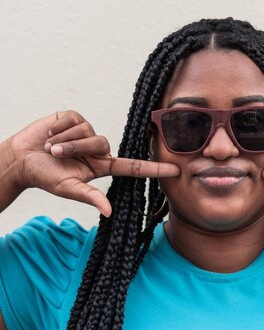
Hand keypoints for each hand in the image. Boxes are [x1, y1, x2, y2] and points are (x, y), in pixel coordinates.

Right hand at [9, 110, 179, 216]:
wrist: (21, 159)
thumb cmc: (45, 177)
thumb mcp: (68, 189)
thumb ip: (90, 197)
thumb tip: (109, 211)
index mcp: (101, 166)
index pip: (133, 168)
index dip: (154, 168)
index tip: (176, 170)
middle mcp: (98, 149)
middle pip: (102, 144)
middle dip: (75, 148)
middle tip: (55, 154)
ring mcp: (87, 131)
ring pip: (87, 131)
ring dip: (64, 139)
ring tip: (50, 147)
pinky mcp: (74, 117)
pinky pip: (73, 119)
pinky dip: (58, 128)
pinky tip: (50, 134)